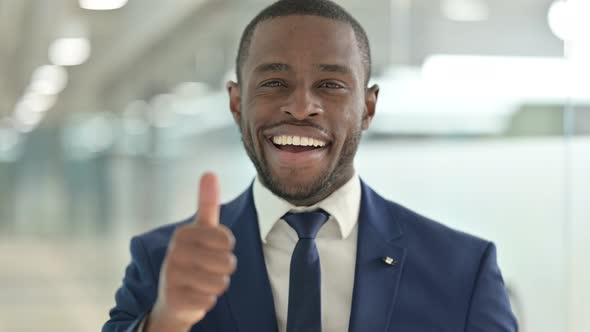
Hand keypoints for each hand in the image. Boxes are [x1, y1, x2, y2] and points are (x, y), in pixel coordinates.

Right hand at [146, 173, 236, 331]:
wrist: (171, 298)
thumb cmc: (192, 260)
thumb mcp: (200, 231)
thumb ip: (206, 204)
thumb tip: (209, 173)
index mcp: (183, 233)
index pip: (227, 241)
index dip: (225, 249)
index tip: (210, 250)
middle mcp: (175, 253)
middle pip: (228, 262)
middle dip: (223, 269)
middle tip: (206, 269)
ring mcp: (172, 277)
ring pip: (221, 283)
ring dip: (216, 286)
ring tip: (201, 283)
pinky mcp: (174, 300)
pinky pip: (210, 300)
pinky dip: (207, 301)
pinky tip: (194, 297)